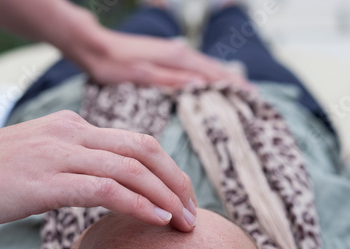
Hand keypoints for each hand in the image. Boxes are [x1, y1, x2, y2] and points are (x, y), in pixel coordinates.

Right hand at [0, 111, 196, 231]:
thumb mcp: (35, 158)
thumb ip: (69, 165)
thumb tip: (98, 186)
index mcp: (71, 126)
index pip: (134, 143)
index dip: (165, 170)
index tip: (178, 198)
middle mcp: (71, 133)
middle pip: (144, 149)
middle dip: (176, 181)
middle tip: (192, 211)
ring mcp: (58, 154)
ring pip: (131, 167)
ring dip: (165, 196)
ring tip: (184, 222)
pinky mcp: (44, 181)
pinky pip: (105, 188)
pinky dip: (137, 203)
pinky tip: (156, 220)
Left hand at [70, 28, 253, 89]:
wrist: (94, 46)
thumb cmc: (114, 64)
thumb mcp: (140, 75)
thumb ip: (170, 79)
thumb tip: (200, 84)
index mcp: (177, 58)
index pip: (214, 73)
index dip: (234, 86)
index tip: (253, 99)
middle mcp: (179, 52)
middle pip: (215, 69)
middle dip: (235, 83)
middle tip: (255, 100)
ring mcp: (173, 52)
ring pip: (206, 67)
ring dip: (224, 79)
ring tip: (240, 93)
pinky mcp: (166, 56)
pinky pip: (195, 67)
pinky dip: (208, 76)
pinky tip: (209, 84)